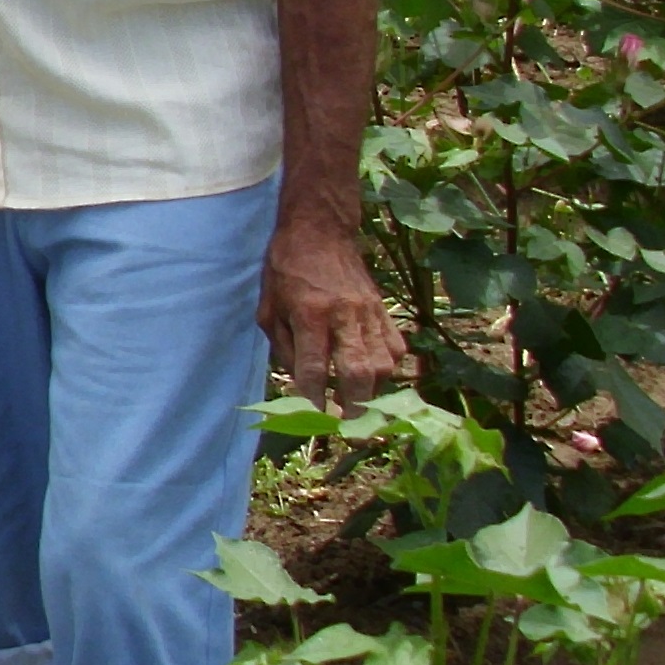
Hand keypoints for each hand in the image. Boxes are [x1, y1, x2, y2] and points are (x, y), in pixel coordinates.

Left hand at [258, 217, 403, 413]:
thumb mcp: (268, 308)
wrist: (320, 232)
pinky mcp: (383, 310)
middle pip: (357, 371)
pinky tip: (376, 378)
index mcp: (309, 314)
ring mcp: (369, 313)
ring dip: (374, 393)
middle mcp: (343, 315)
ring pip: (383, 363)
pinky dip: (388, 369)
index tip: (314, 419)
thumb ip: (284, 347)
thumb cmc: (285, 271)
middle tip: (353, 432)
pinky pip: (395, 348)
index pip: (313, 367)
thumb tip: (301, 382)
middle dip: (356, 407)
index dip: (313, 398)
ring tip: (362, 406)